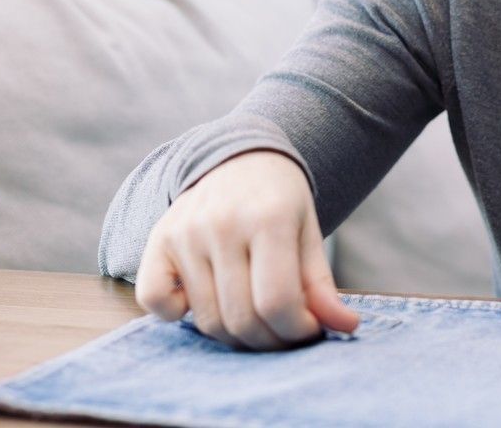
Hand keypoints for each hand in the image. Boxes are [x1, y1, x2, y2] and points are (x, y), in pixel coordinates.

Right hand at [134, 149, 359, 350]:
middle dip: (270, 340)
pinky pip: (155, 301)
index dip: (297, 330)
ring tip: (254, 318)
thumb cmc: (278, 202)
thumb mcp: (308, 234)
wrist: (238, 159)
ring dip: (235, 335)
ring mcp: (185, 231)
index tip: (307, 327)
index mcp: (268, 217)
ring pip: (208, 319)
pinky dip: (178, 314)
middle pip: (242, 318)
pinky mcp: (159, 240)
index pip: (277, 302)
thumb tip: (345, 326)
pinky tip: (206, 299)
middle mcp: (221, 223)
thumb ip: (322, 285)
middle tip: (283, 332)